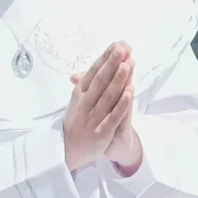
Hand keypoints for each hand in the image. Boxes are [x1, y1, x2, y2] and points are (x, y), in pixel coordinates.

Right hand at [63, 43, 134, 172]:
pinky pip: (113, 116)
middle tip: (123, 47)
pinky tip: (130, 91)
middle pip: (101, 80)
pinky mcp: (102, 132)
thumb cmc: (78, 121)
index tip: (118, 44)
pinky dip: (121, 104)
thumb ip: (84, 83)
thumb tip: (81, 70)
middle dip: (112, 63)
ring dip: (119, 79)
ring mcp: (93, 118)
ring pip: (108, 96)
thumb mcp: (78, 101)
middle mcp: (85, 104)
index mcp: (79, 94)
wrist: (68, 153)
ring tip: (128, 63)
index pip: (93, 72)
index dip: (106, 58)